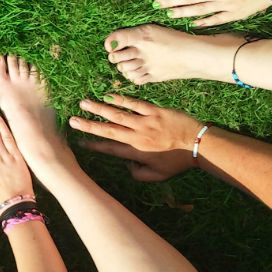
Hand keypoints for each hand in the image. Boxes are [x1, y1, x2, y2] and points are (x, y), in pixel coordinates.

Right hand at [69, 94, 201, 181]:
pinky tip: (108, 95)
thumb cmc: (178, 161)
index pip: (110, 148)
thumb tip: (126, 166)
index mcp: (136, 152)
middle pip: (108, 130)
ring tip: (84, 103)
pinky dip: (120, 99)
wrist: (199, 144)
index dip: (93, 145)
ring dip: (99, 109)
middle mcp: (137, 137)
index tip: (79, 142)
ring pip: (117, 114)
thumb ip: (139, 174)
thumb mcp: (159, 176)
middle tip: (72, 120)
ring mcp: (145, 122)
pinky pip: (134, 103)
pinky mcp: (154, 111)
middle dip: (89, 125)